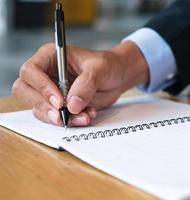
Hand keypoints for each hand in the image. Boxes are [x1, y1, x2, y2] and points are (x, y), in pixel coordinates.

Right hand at [12, 42, 148, 125]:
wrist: (117, 78)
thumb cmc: (108, 65)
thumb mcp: (100, 68)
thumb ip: (86, 84)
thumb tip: (72, 104)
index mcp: (50, 56)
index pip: (31, 71)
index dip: (41, 87)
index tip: (59, 101)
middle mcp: (46, 74)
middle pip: (25, 91)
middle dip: (43, 106)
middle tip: (61, 115)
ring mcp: (51, 92)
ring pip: (39, 109)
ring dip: (59, 118)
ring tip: (84, 116)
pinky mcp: (60, 106)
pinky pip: (56, 118)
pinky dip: (70, 121)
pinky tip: (86, 116)